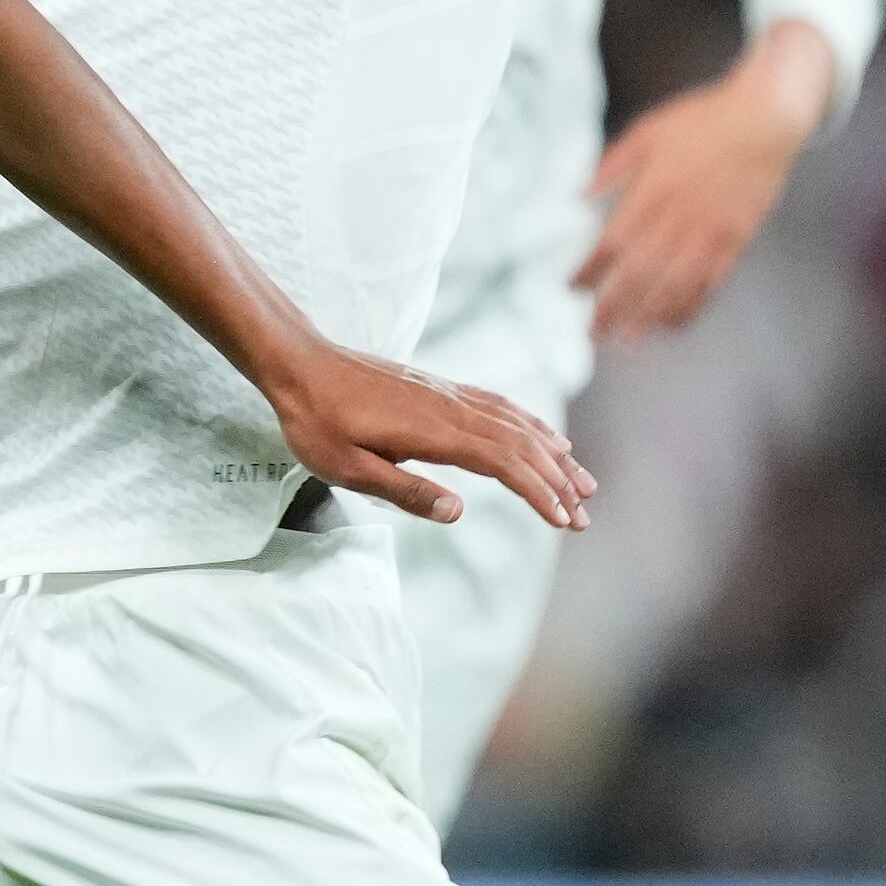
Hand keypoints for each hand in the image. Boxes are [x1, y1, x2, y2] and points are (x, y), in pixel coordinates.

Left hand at [273, 345, 594, 532]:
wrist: (300, 364)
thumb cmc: (316, 421)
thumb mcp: (346, 468)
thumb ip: (403, 490)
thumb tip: (457, 511)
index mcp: (432, 431)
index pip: (503, 463)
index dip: (538, 492)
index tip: (563, 521)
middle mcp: (451, 407)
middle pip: (521, 443)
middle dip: (558, 481)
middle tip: (585, 517)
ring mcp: (449, 393)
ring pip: (516, 422)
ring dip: (553, 452)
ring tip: (582, 480)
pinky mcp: (442, 388)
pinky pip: (500, 405)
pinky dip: (531, 424)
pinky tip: (544, 436)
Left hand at [577, 43, 826, 345]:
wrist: (765, 118)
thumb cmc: (702, 121)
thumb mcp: (647, 132)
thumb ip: (610, 165)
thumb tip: (576, 193)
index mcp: (652, 191)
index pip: (612, 243)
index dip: (590, 271)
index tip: (571, 288)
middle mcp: (679, 219)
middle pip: (639, 275)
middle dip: (613, 308)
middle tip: (593, 333)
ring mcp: (710, 233)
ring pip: (674, 287)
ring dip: (648, 318)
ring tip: (628, 341)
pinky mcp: (736, 240)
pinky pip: (710, 284)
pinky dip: (689, 308)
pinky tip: (672, 326)